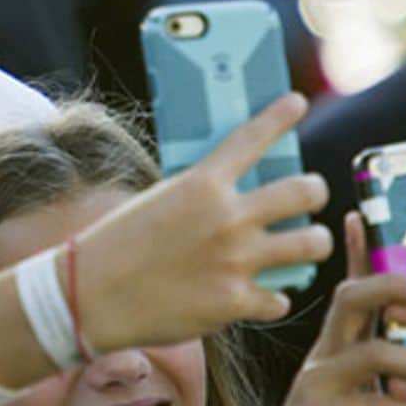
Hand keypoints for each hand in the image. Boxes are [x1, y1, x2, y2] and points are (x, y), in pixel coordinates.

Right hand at [74, 93, 332, 352]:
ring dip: (312, 243)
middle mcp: (227, 218)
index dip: (280, 116)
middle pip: (305, 192)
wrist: (91, 296)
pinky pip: (281, 298)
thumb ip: (200, 195)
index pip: (252, 138)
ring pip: (312, 244)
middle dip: (315, 192)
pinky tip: (261, 295)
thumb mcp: (157, 201)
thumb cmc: (117, 245)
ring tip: (305, 245)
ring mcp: (236, 261)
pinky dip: (272, 297)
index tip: (296, 103)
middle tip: (310, 196)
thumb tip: (236, 194)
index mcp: (201, 184)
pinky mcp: (235, 302)